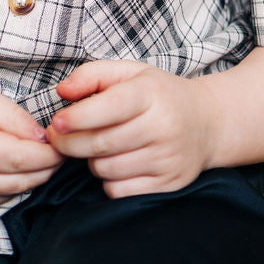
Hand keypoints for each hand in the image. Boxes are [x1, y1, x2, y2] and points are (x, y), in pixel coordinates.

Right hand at [0, 75, 62, 209]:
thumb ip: (14, 117)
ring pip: (11, 194)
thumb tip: (43, 139)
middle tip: (62, 150)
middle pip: (19, 181)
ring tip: (44, 157)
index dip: (48, 155)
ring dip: (33, 178)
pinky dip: (14, 186)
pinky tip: (20, 168)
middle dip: (46, 168)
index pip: (19, 158)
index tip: (64, 143)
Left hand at [45, 60, 217, 197]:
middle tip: (58, 138)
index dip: (78, 117)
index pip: (110, 106)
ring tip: (97, 146)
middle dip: (70, 143)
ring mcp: (167, 158)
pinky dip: (108, 181)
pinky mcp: (168, 184)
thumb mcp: (130, 73)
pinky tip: (115, 164)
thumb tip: (62, 91)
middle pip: (101, 143)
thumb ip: (92, 75)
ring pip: (106, 169)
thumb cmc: (159, 95)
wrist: (207, 123)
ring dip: (91, 161)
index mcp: (151, 93)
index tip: (57, 122)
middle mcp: (163, 127)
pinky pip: (119, 191)